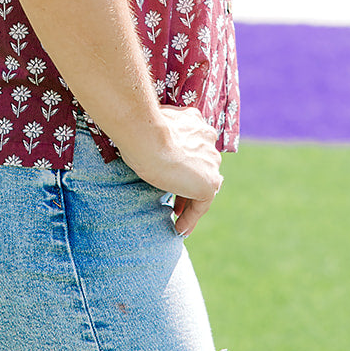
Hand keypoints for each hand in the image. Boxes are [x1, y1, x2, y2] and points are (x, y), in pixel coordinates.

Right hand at [115, 105, 222, 237]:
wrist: (146, 136)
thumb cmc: (138, 129)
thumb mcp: (148, 127)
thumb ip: (157, 133)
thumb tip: (141, 134)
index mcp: (195, 122)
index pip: (194, 148)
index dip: (183, 165)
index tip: (172, 177)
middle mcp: (208, 139)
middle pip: (201, 167)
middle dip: (189, 184)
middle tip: (176, 203)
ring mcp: (211, 161)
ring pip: (202, 186)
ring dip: (190, 203)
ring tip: (177, 220)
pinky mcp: (209, 182)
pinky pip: (201, 205)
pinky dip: (191, 218)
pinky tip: (179, 228)